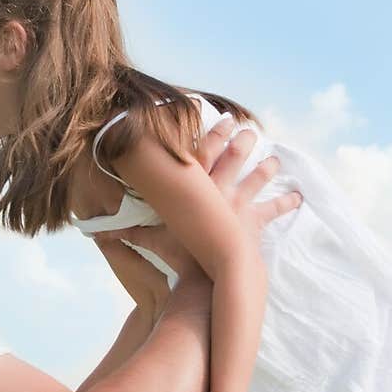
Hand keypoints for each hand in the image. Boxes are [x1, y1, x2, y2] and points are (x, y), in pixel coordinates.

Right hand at [104, 118, 302, 273]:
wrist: (210, 274)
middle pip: (233, 159)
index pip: (203, 153)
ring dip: (265, 168)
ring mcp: (239, 206)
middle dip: (241, 143)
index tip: (220, 117)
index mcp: (195, 189)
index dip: (212, 133)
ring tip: (275, 159)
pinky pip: (272, 211)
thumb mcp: (148, 240)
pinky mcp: (253, 224)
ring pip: (256, 181)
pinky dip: (285, 203)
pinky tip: (298, 196)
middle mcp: (219, 191)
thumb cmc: (179, 255)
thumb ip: (124, 233)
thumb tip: (93, 232)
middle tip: (250, 131)